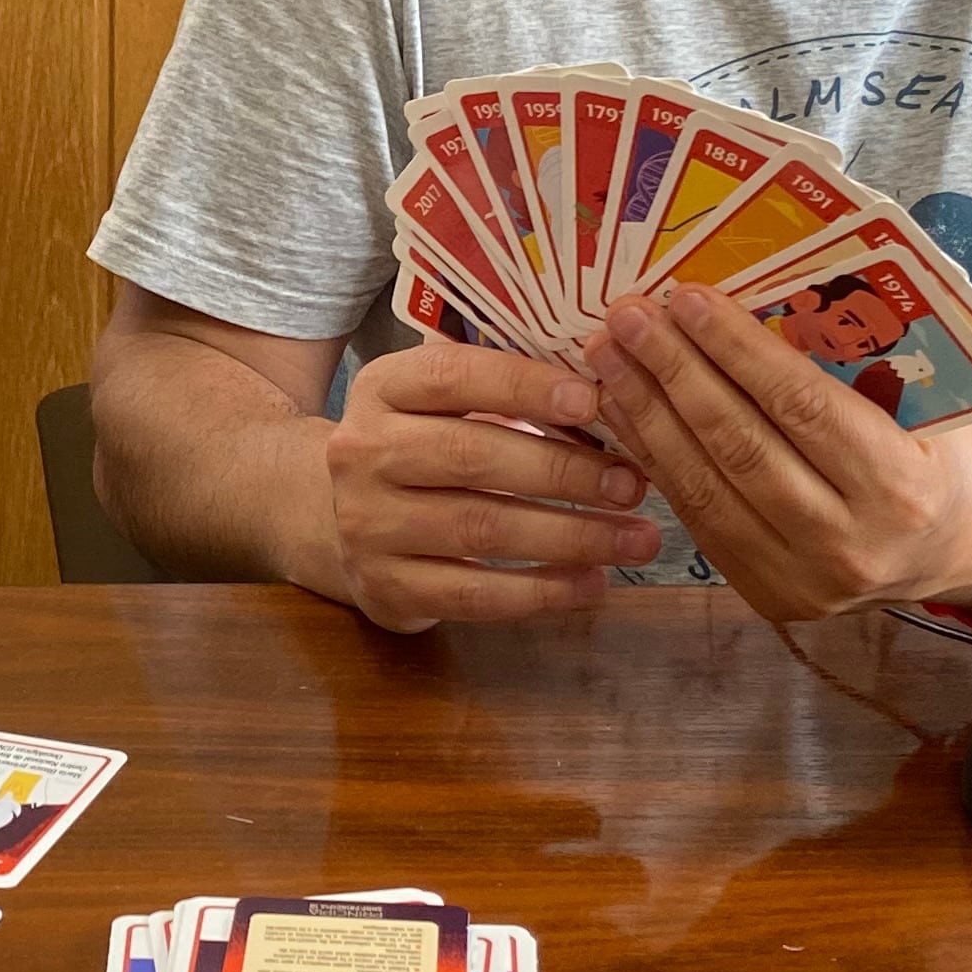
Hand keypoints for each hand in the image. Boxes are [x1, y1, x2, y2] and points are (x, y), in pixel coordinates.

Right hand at [313, 342, 659, 631]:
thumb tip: (613, 391)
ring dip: (571, 535)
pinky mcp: (386, 587)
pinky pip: (474, 595)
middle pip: (471, 456)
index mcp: (382, 388)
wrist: (335, 519)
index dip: (523, 387)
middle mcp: (363, 452)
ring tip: (636, 538)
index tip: (593, 400)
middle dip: (565, 471)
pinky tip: (593, 582)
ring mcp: (368, 524)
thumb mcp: (440, 403)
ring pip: (480, 528)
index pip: (452, 377)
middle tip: (634, 483)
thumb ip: (505, 390)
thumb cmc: (420, 447)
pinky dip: (542, 592)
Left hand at [581, 284, 971, 623]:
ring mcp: (802, 580)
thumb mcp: (919, 405)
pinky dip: (654, 459)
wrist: (953, 548)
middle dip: (674, 374)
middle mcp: (849, 543)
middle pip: (740, 447)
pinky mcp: (766, 596)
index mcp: (900, 485)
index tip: (687, 297)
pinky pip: (697, 518)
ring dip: (646, 415)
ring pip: (705, 488)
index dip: (737, 351)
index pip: (801, 406)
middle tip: (627, 316)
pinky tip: (623, 411)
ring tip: (607, 356)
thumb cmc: (935, 451)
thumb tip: (742, 301)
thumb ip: (844, 370)